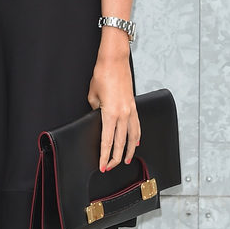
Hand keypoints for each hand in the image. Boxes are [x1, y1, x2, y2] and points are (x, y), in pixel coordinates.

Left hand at [87, 53, 138, 171]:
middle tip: (110, 167)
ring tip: (127, 160)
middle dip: (115, 158)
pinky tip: (136, 142)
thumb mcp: (93, 96)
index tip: (102, 165)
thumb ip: (95, 111)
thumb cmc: (102, 75)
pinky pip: (136, 126)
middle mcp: (123, 114)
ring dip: (130, 150)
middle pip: (121, 143)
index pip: (107, 141)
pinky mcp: (134, 106)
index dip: (105, 155)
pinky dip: (136, 136)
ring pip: (132, 137)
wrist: (115, 61)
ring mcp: (131, 110)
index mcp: (110, 113)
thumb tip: (98, 119)